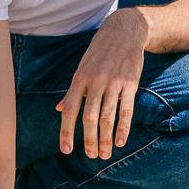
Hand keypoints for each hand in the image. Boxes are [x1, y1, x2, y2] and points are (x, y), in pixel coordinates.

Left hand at [57, 7, 148, 159]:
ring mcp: (114, 82)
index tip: (66, 150)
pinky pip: (126, 110)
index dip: (66, 131)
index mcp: (79, 79)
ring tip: (105, 154)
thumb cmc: (99, 53)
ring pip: (108, 117)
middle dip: (89, 140)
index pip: (70, 110)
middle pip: (89, 117)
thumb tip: (58, 109)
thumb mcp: (82, 68)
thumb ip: (72, 91)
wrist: (124, 32)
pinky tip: (120, 141)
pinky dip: (123, 127)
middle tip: (91, 156)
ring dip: (105, 138)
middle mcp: (95, 82)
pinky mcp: (130, 83)